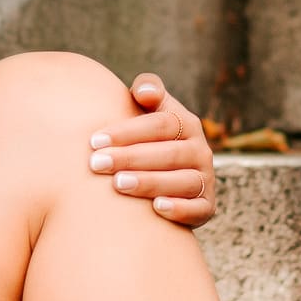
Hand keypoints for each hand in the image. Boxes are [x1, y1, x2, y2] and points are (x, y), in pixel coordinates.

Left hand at [87, 73, 216, 227]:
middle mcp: (201, 151)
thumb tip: (144, 91)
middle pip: (169, 153)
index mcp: (187, 125)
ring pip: (183, 181)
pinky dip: (180, 209)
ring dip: (150, 183)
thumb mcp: (150, 111)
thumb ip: (148, 91)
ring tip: (118, 184)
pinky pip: (198, 209)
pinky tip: (156, 208)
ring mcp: (205, 180)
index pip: (160, 125)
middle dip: (131, 158)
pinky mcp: (206, 207)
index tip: (94, 141)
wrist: (166, 175)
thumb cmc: (147, 138)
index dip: (128, 132)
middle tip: (97, 164)